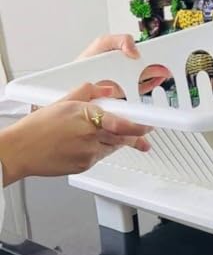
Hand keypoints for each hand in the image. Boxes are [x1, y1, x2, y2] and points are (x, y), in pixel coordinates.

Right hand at [0, 83, 151, 186]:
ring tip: (113, 136)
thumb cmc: (38, 127)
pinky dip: (102, 150)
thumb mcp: (63, 101)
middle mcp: (90, 137)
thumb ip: (89, 92)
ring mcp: (89, 153)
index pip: (120, 123)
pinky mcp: (86, 166)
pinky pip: (102, 156)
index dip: (138, 125)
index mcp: (86, 117)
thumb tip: (108, 89)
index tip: (150, 124)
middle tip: (144, 132)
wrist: (21, 151)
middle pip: (122, 137)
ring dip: (118, 141)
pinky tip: (92, 144)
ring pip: (114, 147)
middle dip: (135, 135)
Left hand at [78, 34, 170, 95]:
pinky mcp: (127, 92)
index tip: (164, 48)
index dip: (154, 49)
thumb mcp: (102, 44)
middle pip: (148, 63)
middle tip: (169, 62)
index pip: (142, 48)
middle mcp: (127, 65)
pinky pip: (143, 88)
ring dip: (158, 73)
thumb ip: (120, 41)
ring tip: (166, 71)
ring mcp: (127, 79)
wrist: (75, 83)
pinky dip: (152, 85)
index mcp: (123, 51)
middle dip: (160, 62)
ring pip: (148, 75)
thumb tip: (136, 51)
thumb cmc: (85, 62)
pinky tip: (158, 81)